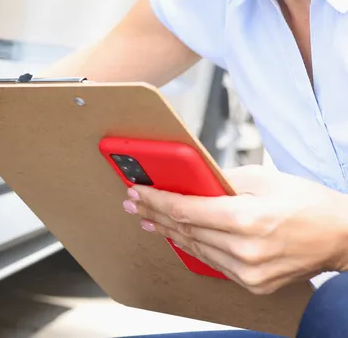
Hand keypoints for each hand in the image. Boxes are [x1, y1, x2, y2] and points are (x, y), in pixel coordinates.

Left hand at [127, 165, 347, 294]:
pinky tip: (178, 236)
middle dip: (156, 214)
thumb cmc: (307, 204)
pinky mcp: (252, 284)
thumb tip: (186, 178)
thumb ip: (220, 179)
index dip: (156, 200)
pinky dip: (194, 247)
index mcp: (247, 219)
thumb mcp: (263, 178)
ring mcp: (248, 272)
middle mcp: (245, 250)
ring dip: (169, 232)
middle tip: (134, 203)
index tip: (137, 192)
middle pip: (185, 230)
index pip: (185, 210)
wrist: (342, 237)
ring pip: (195, 249)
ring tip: (149, 218)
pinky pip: (213, 263)